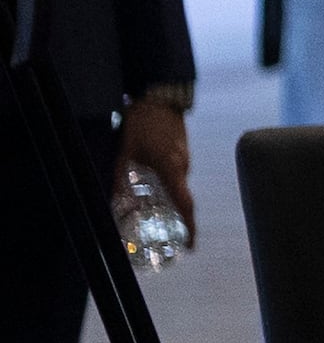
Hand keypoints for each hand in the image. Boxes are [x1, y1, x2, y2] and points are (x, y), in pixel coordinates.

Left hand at [118, 93, 189, 237]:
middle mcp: (183, 167)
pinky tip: (153, 183)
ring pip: (178, 186)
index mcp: (171, 169)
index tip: (191, 245)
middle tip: (164, 232)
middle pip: (182, 199)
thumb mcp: (124, 152)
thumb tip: (113, 202)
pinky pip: (177, 174)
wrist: (160, 96)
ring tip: (152, 207)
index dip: (190, 227)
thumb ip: (119, 177)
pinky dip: (168, 184)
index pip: (185, 204)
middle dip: (176, 218)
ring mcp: (184, 158)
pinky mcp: (181, 152)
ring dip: (169, 199)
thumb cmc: (142, 123)